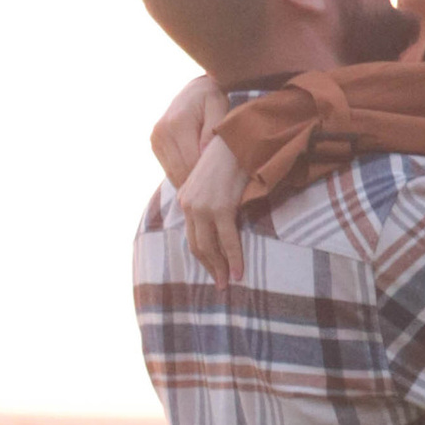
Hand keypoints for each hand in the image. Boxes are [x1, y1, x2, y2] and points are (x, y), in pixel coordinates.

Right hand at [151, 73, 229, 186]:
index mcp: (177, 123)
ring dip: (191, 180)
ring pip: (174, 174)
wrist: (195, 89)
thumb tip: (204, 156)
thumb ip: (212, 130)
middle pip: (181, 171)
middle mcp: (162, 132)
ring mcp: (155, 139)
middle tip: (220, 186)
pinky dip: (184, 175)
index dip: (207, 175)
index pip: (191, 162)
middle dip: (200, 181)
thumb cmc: (212, 98)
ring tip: (210, 180)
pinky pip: (169, 170)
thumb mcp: (219, 107)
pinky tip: (199, 173)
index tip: (225, 180)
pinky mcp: (155, 144)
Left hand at [177, 132, 248, 284]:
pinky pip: (229, 240)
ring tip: (229, 281)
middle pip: (197, 246)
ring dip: (221, 267)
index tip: (213, 269)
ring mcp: (203, 207)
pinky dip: (234, 258)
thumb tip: (220, 222)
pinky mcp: (220, 207)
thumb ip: (210, 200)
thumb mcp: (213, 181)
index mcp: (185, 199)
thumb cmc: (230, 159)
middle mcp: (189, 205)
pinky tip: (238, 271)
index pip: (192, 236)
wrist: (238, 140)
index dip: (203, 256)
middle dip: (210, 267)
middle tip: (220, 283)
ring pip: (210, 247)